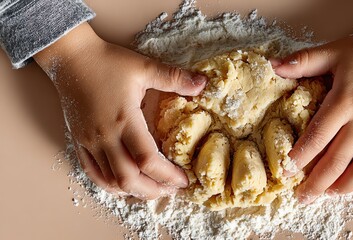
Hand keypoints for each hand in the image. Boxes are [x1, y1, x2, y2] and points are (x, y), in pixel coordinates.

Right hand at [34, 23, 206, 199]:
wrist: (71, 58)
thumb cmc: (107, 62)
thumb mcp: (144, 67)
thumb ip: (174, 77)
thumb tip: (203, 84)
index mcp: (124, 120)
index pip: (148, 159)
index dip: (168, 175)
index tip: (184, 179)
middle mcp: (105, 136)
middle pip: (128, 179)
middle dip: (153, 190)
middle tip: (171, 190)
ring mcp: (89, 142)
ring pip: (110, 180)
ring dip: (133, 191)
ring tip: (152, 190)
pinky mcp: (79, 142)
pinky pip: (92, 172)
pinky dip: (109, 185)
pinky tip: (123, 186)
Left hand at [272, 13, 352, 203]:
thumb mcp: (333, 51)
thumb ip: (303, 61)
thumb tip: (273, 66)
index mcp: (345, 100)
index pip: (318, 136)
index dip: (300, 157)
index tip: (286, 171)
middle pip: (338, 159)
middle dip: (317, 182)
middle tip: (303, 197)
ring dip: (345, 186)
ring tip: (328, 194)